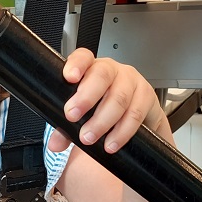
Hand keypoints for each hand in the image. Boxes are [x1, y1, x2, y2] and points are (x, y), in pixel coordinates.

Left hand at [47, 49, 164, 154]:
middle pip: (101, 76)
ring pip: (118, 98)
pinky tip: (111, 143)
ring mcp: (131, 81)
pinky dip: (121, 132)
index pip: (83, 57)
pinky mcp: (146, 96)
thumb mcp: (84, 115)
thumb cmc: (104, 108)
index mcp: (91, 68)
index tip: (69, 77)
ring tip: (89, 138)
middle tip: (72, 116)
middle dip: (85, 97)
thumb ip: (67, 129)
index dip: (76, 64)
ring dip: (102, 121)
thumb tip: (55, 144)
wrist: (138, 116)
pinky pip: (134, 114)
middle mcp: (112, 70)